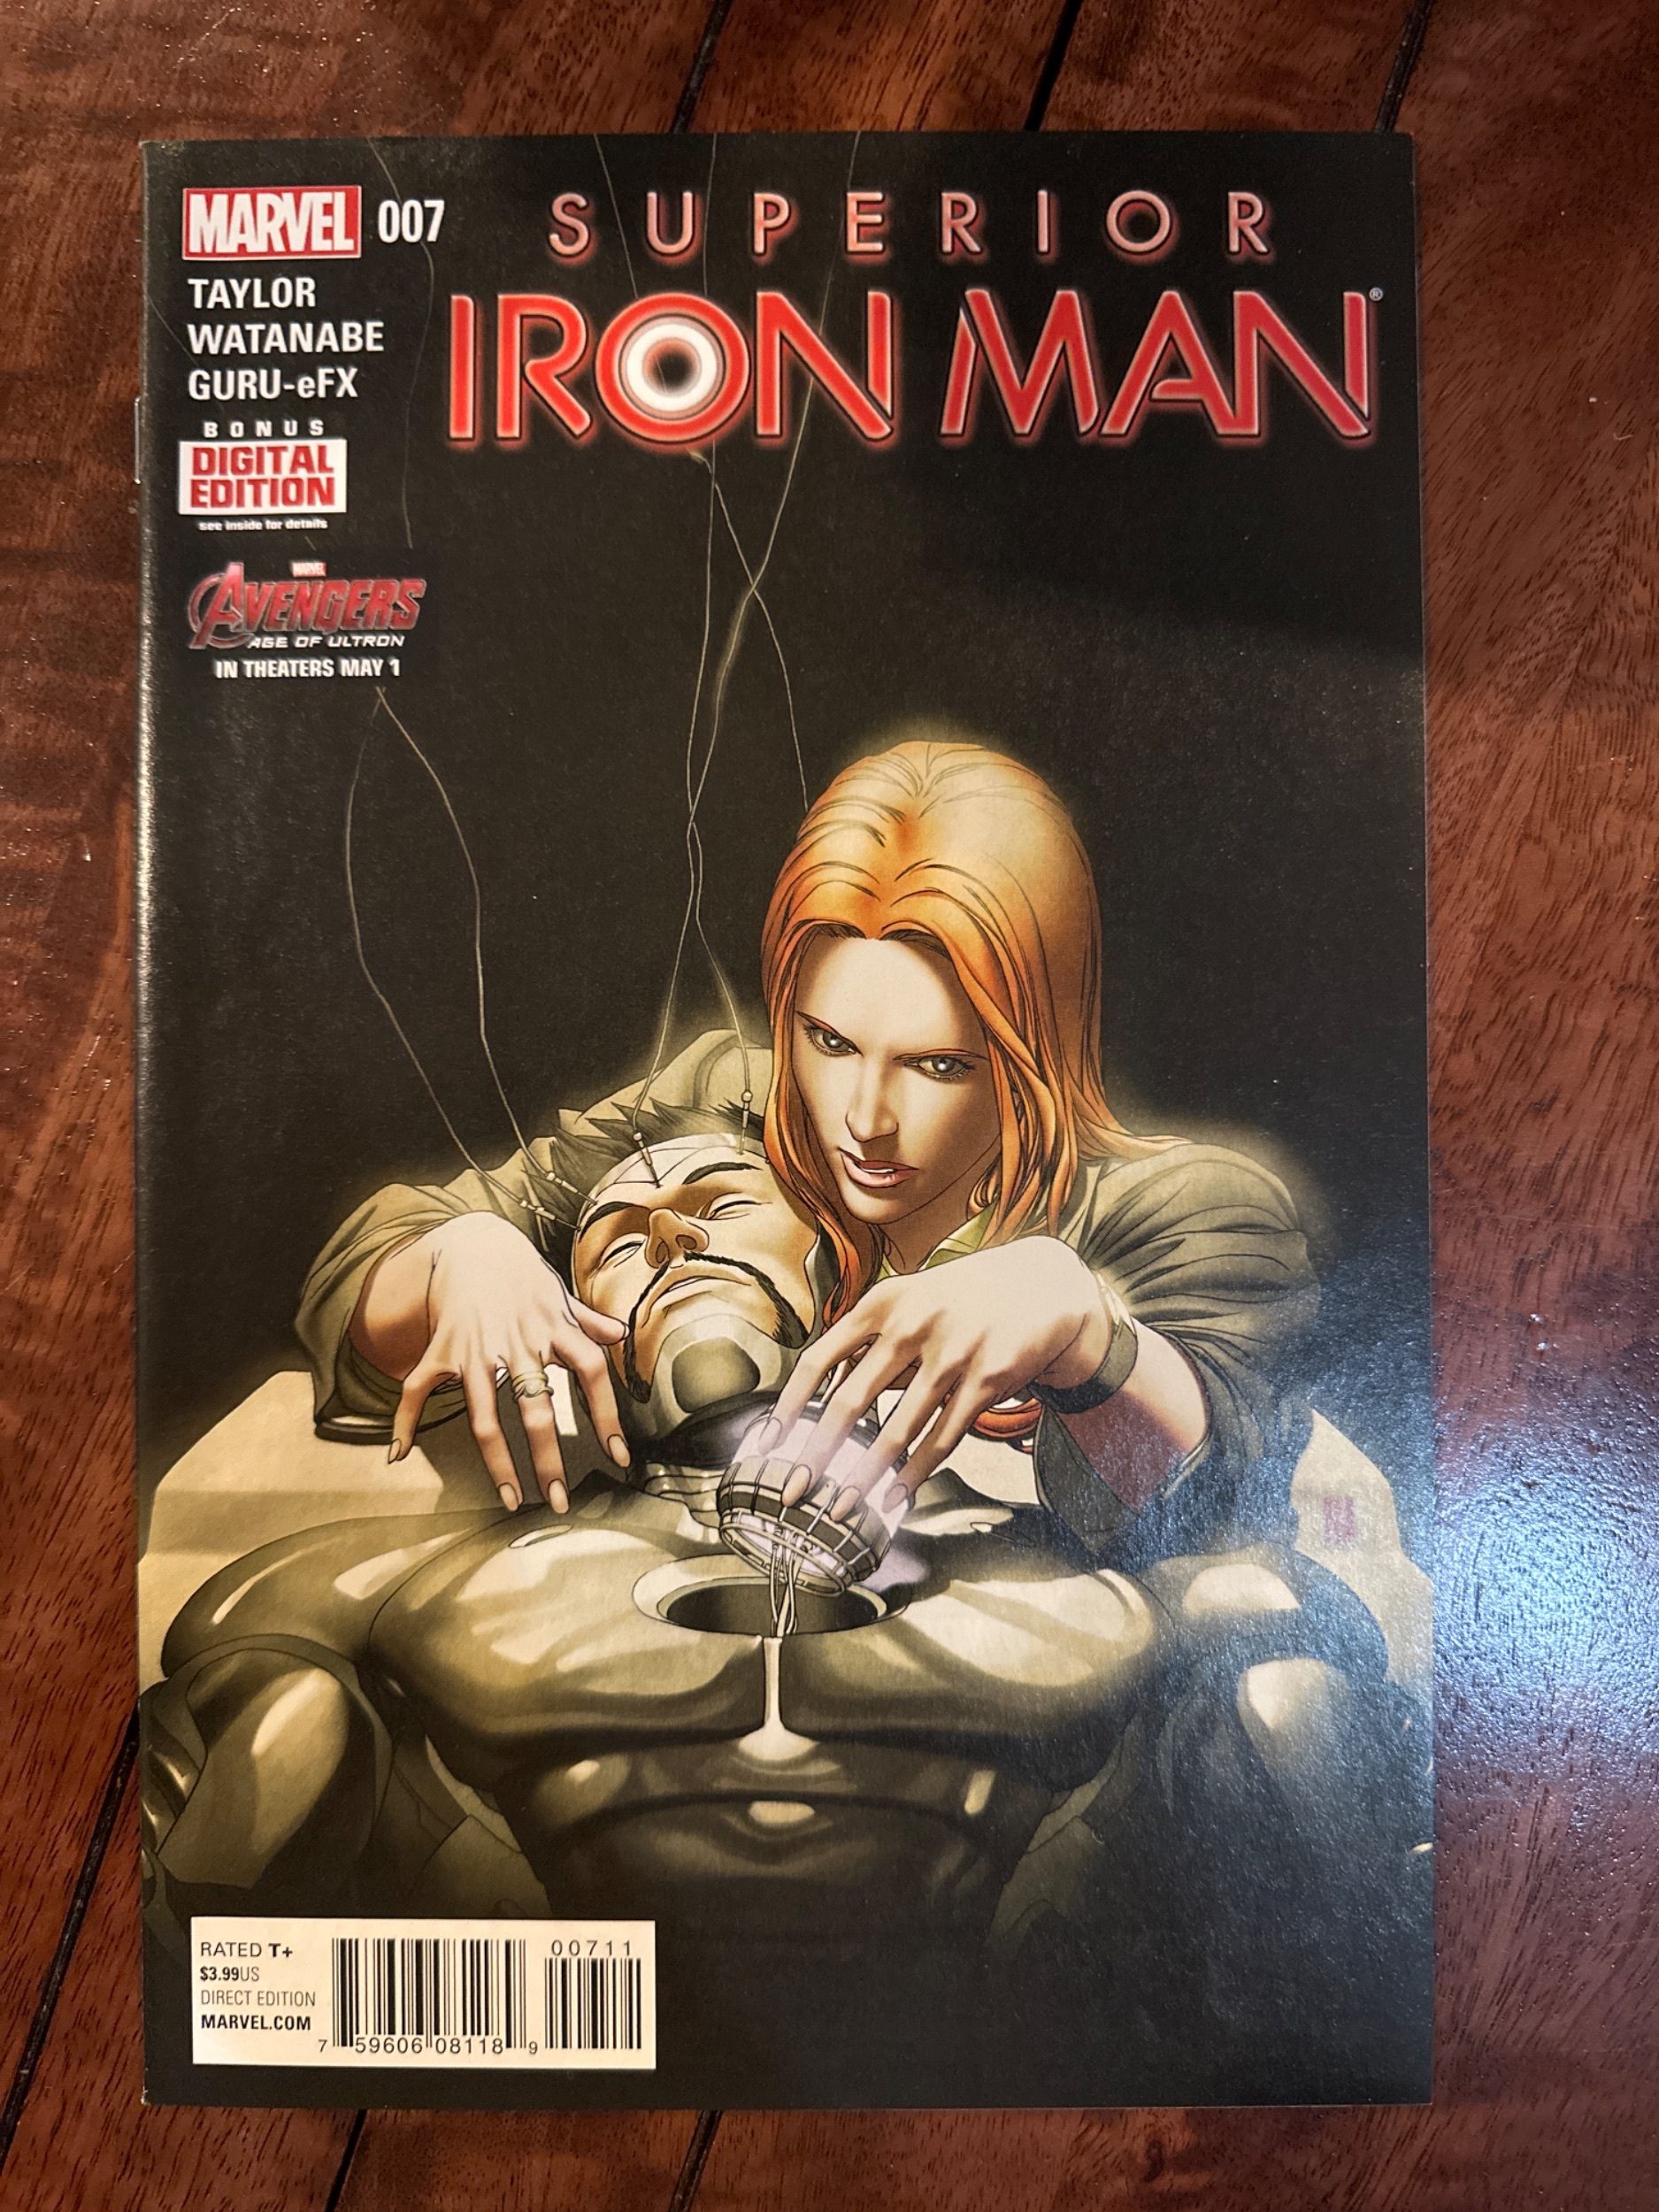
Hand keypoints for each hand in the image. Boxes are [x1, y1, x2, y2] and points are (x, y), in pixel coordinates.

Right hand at [379, 1214, 629, 1509]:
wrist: (475, 1245)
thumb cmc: (522, 1278)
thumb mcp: (559, 1295)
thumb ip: (588, 1319)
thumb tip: (619, 1332)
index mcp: (556, 1328)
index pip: (593, 1373)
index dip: (608, 1417)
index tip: (618, 1458)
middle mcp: (518, 1343)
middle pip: (537, 1409)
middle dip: (548, 1459)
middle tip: (559, 1501)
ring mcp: (477, 1349)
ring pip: (485, 1417)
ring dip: (498, 1463)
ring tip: (511, 1499)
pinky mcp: (442, 1349)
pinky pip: (419, 1390)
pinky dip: (405, 1420)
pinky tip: (399, 1453)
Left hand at [754, 1237, 1111, 1519]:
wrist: (1040, 1286)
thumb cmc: (958, 1301)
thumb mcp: (908, 1300)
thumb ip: (867, 1342)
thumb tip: (818, 1400)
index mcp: (882, 1302)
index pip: (820, 1359)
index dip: (791, 1405)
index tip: (769, 1442)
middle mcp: (913, 1324)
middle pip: (850, 1403)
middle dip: (818, 1455)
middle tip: (794, 1492)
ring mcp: (953, 1353)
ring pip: (897, 1431)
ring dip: (865, 1477)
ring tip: (842, 1507)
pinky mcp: (989, 1380)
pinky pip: (943, 1438)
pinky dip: (916, 1473)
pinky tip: (895, 1496)